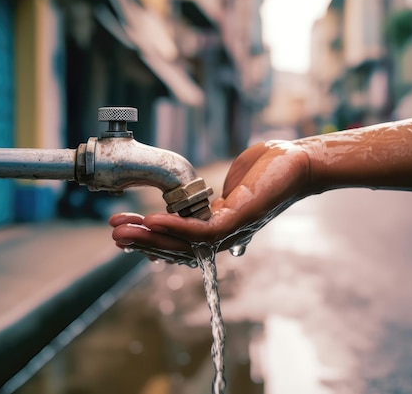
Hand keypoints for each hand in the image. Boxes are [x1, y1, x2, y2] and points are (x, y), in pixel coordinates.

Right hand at [109, 140, 312, 263]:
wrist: (297, 163)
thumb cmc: (265, 172)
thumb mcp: (226, 189)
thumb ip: (202, 201)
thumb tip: (180, 203)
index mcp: (216, 228)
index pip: (178, 243)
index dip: (149, 239)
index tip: (124, 228)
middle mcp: (221, 236)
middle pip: (176, 248)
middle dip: (142, 242)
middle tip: (113, 236)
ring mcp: (230, 231)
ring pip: (184, 244)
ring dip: (151, 239)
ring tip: (123, 233)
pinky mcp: (238, 221)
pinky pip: (201, 231)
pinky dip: (175, 228)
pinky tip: (151, 220)